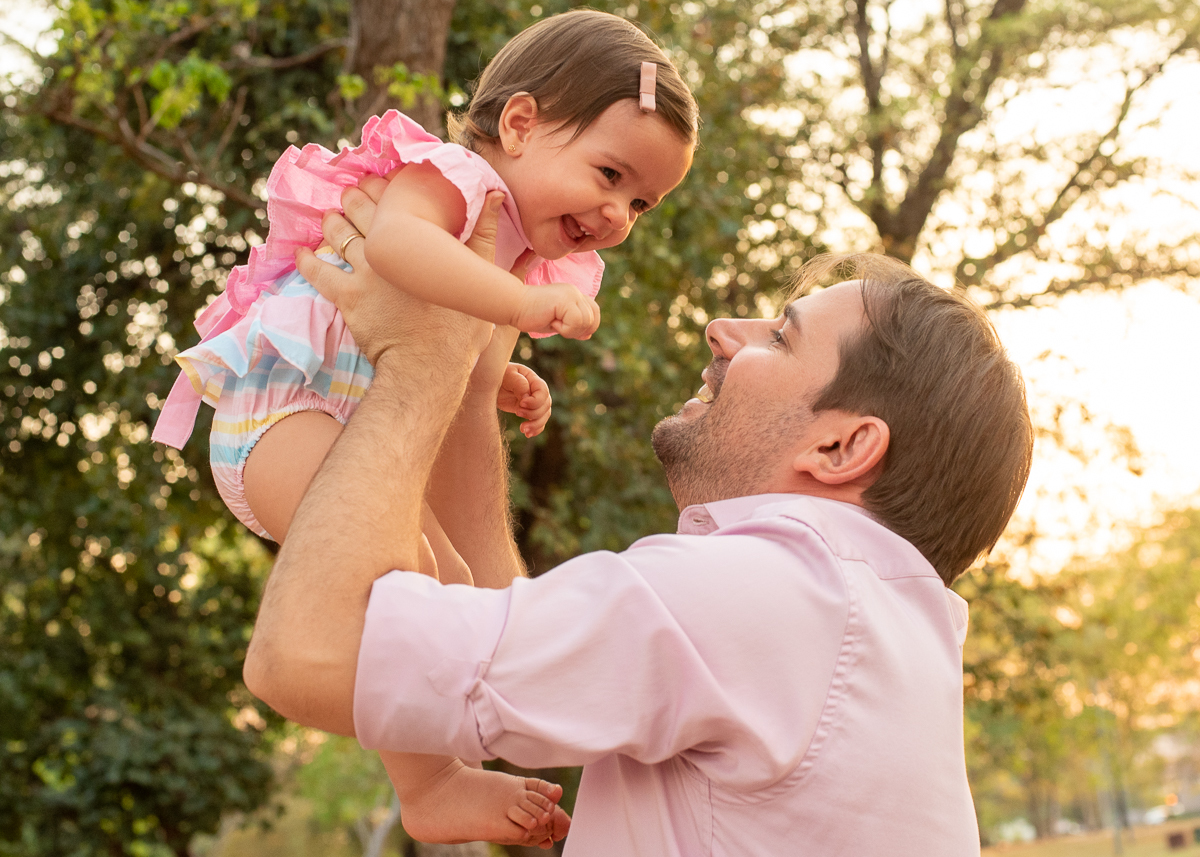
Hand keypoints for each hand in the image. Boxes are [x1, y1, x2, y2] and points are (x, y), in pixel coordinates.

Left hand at [295, 185, 495, 364]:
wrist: (428, 365)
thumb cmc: (461, 327)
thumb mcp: (483, 275)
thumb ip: (487, 233)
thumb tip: (496, 194)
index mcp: (419, 239)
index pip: (397, 200)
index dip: (386, 186)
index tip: (383, 179)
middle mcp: (389, 248)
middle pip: (363, 212)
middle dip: (355, 197)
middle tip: (352, 191)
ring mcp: (365, 272)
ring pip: (340, 235)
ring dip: (333, 222)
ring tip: (330, 215)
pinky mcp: (348, 297)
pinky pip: (319, 272)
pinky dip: (307, 260)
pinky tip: (301, 252)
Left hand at [497, 363, 550, 436]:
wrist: (490, 384)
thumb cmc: (499, 375)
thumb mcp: (507, 374)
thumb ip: (519, 383)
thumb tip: (527, 397)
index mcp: (533, 380)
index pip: (543, 392)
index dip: (535, 400)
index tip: (521, 403)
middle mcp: (537, 392)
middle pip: (546, 405)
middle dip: (534, 413)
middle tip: (517, 413)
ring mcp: (534, 403)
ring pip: (544, 416)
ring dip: (536, 424)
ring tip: (523, 430)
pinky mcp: (528, 412)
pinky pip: (539, 422)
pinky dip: (535, 430)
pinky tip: (527, 434)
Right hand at [511, 282, 600, 338]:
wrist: (514, 306)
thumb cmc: (531, 315)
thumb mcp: (557, 323)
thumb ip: (573, 326)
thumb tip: (589, 335)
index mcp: (573, 295)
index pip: (594, 311)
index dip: (587, 326)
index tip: (569, 331)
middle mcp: (575, 292)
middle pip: (593, 318)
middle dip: (578, 330)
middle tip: (558, 327)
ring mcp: (571, 294)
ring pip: (586, 321)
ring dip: (570, 330)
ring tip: (553, 324)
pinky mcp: (565, 300)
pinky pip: (576, 321)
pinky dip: (565, 329)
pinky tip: (551, 322)